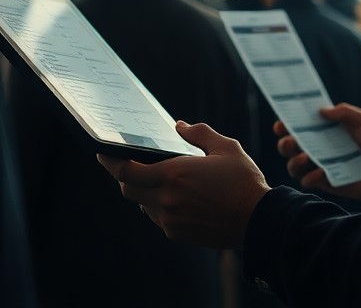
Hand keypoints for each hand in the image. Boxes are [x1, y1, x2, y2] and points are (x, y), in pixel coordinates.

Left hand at [97, 121, 270, 249]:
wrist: (258, 221)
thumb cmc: (243, 181)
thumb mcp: (226, 148)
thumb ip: (199, 133)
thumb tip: (179, 125)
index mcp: (174, 174)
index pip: (126, 171)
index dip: (110, 162)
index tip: (102, 154)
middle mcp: (167, 199)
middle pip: (128, 189)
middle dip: (124, 176)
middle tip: (129, 165)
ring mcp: (171, 220)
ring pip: (143, 204)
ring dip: (144, 192)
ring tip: (159, 180)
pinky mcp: (177, 234)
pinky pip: (158, 218)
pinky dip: (159, 206)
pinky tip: (176, 197)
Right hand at [275, 103, 360, 201]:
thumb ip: (344, 112)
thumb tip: (320, 111)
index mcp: (326, 130)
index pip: (300, 126)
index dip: (287, 124)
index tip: (281, 123)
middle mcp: (320, 148)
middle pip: (291, 146)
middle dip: (285, 143)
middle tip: (290, 140)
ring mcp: (322, 166)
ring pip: (294, 166)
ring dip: (293, 161)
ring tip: (303, 157)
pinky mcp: (329, 184)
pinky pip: (309, 182)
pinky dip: (308, 178)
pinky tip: (318, 173)